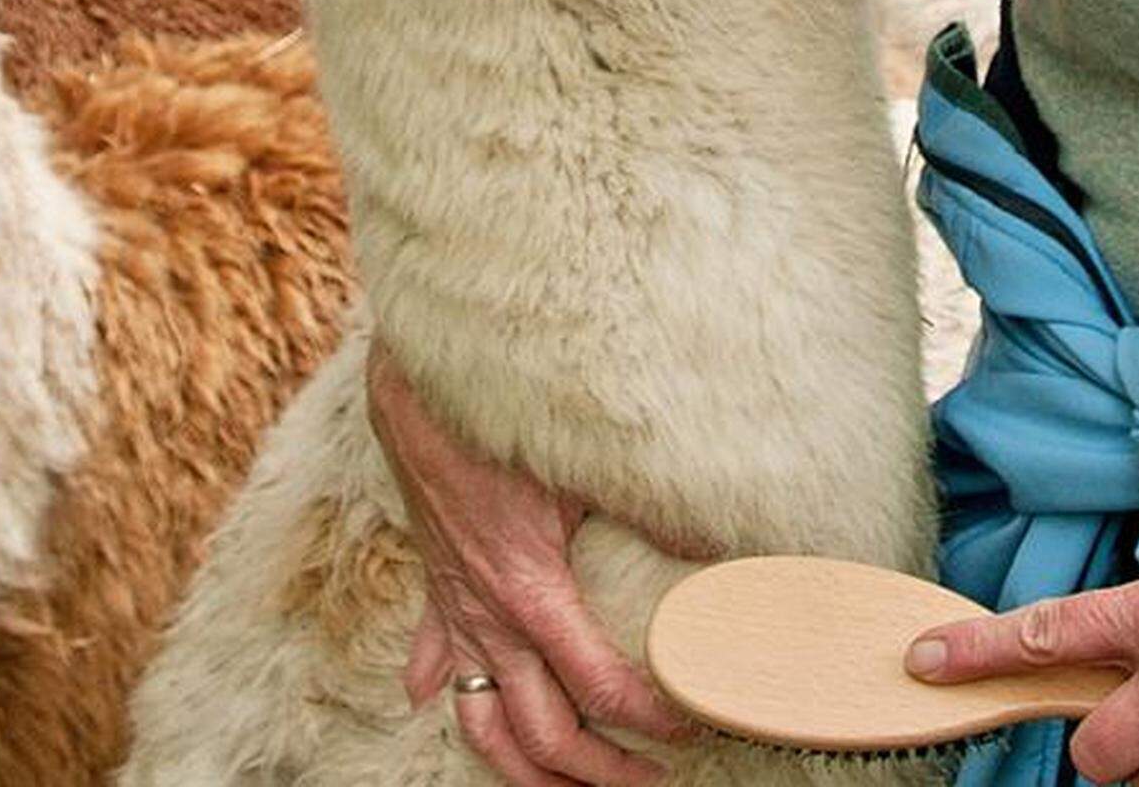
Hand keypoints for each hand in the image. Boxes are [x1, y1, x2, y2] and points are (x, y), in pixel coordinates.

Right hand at [369, 346, 698, 785]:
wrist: (419, 390)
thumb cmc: (503, 423)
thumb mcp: (586, 465)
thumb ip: (655, 508)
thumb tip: (719, 541)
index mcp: (529, 595)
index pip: (595, 688)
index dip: (649, 717)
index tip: (692, 723)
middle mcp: (487, 619)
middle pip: (539, 733)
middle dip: (596, 772)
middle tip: (651, 781)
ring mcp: (456, 611)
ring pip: (479, 724)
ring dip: (522, 767)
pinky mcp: (437, 592)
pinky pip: (435, 662)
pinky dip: (445, 694)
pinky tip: (440, 707)